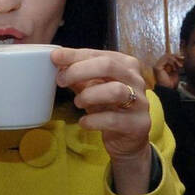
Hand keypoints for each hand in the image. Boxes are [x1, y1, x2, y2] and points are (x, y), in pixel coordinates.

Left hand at [52, 47, 152, 194]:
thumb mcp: (93, 88)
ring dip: (89, 95)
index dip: (75, 55)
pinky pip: (113, 119)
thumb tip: (57, 61)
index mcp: (126, 65)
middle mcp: (136, 80)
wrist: (127, 140)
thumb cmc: (109, 108)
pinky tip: (84, 122)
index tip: (55, 57)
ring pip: (115, 90)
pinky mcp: (138, 124)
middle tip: (61, 80)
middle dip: (80, 70)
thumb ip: (78, 75)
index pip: (98, 54)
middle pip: (108, 65)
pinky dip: (93, 120)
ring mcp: (140, 102)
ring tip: (77, 103)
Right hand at [153, 53, 181, 89]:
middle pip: (167, 55)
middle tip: (182, 59)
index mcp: (162, 65)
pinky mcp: (157, 67)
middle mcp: (158, 64)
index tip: (183, 58)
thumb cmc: (172, 83)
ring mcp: (156, 65)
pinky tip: (175, 68)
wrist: (169, 90)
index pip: (168, 56)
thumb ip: (177, 64)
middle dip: (176, 56)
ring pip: (167, 56)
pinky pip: (165, 59)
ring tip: (179, 66)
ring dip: (175, 60)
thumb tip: (181, 56)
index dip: (176, 56)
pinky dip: (172, 62)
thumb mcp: (176, 70)